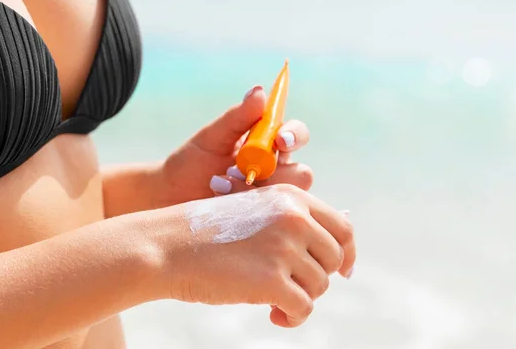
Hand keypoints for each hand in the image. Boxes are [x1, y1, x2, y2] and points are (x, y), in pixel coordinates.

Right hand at [158, 184, 354, 327]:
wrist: (168, 245)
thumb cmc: (210, 233)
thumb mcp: (257, 212)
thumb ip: (294, 226)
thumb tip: (339, 260)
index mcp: (292, 198)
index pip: (343, 228)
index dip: (347, 253)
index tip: (343, 271)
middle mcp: (294, 218)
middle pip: (334, 259)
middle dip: (318, 278)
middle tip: (293, 287)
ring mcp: (284, 248)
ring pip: (319, 286)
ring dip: (300, 298)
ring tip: (274, 301)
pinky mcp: (272, 280)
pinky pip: (303, 308)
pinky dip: (292, 317)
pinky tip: (274, 316)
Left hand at [160, 86, 312, 205]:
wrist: (169, 197)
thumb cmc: (191, 163)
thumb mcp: (211, 137)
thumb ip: (237, 117)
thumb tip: (260, 91)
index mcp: (268, 145)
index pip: (296, 135)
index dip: (294, 136)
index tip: (280, 139)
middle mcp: (275, 172)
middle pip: (301, 172)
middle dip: (278, 174)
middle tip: (247, 170)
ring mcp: (269, 199)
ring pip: (287, 198)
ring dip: (257, 191)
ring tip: (220, 183)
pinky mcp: (261, 223)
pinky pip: (270, 219)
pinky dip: (246, 207)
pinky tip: (219, 199)